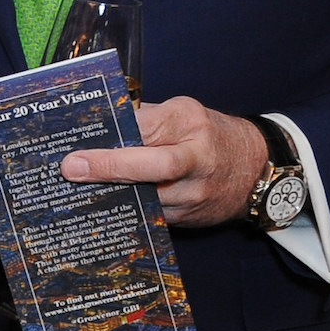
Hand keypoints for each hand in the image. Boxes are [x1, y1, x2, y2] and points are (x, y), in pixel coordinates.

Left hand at [60, 96, 267, 227]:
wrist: (256, 170)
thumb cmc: (210, 136)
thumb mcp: (183, 113)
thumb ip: (145, 119)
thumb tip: (99, 126)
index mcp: (190, 123)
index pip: (146, 127)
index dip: (113, 136)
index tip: (80, 144)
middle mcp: (196, 159)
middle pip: (152, 166)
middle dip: (110, 167)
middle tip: (73, 169)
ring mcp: (194, 192)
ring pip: (147, 197)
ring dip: (111, 194)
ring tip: (76, 190)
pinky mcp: (187, 217)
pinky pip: (150, 214)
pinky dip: (125, 209)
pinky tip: (99, 206)